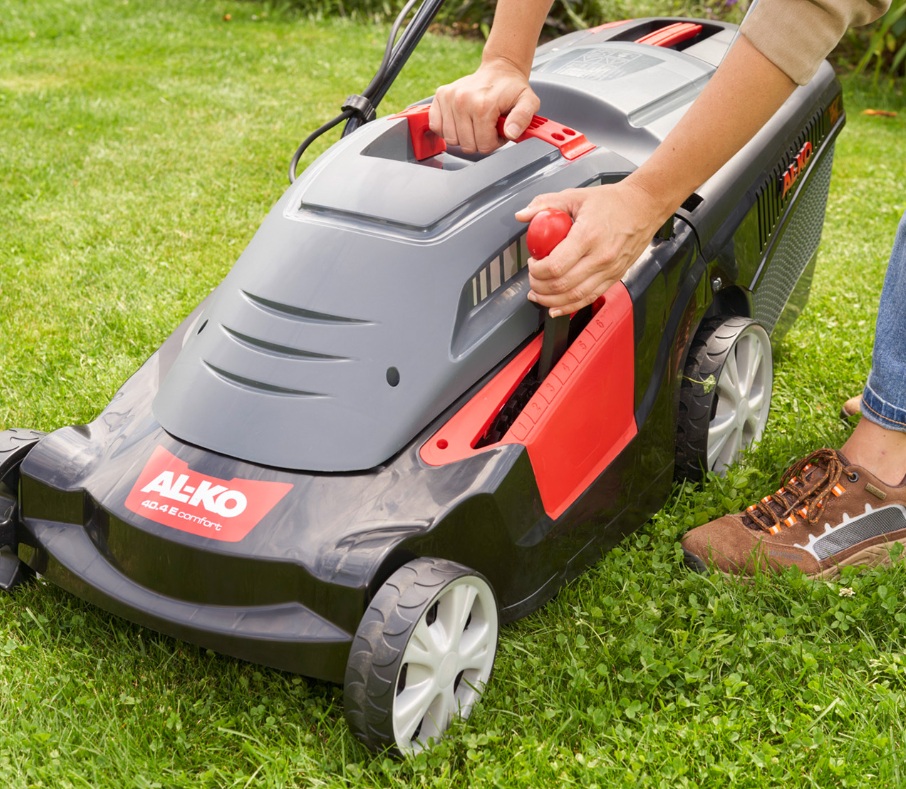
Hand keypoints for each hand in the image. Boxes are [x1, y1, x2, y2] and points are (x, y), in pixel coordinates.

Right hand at [428, 58, 539, 153]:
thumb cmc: (512, 89)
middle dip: (479, 141)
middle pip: (466, 145)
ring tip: (476, 123)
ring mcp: (449, 97)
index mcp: (482, 105)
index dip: (493, 142)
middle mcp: (462, 100)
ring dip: (464, 136)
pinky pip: (436, 127)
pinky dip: (447, 129)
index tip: (498, 131)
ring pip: (451, 140)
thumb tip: (511, 133)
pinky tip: (460, 122)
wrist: (500, 69)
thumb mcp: (528, 102)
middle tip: (488, 127)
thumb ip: (523, 118)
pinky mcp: (440, 96)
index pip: (483, 145)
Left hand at [517, 181, 669, 315]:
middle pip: (562, 285)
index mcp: (588, 235)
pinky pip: (589, 298)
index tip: (532, 263)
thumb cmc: (612, 202)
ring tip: (538, 295)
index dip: (537, 271)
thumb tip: (523, 215)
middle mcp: (600, 257)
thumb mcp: (576, 196)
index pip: (555, 266)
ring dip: (551, 300)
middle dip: (540, 286)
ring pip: (574, 296)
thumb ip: (546, 204)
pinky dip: (569, 307)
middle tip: (532, 279)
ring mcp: (609, 270)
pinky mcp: (614, 277)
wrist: (644, 207)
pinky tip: (555, 307)